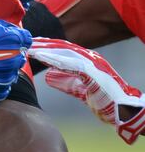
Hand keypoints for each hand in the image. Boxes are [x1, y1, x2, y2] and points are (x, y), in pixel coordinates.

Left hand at [29, 37, 144, 144]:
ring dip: (47, 51)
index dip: (47, 47)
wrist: (123, 109)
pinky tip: (44, 59)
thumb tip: (47, 76)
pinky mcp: (93, 72)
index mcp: (87, 61)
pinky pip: (71, 64)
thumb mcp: (78, 89)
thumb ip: (64, 81)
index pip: (63, 50)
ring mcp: (92, 64)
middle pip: (63, 48)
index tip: (32, 44)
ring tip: (32, 49)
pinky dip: (57, 61)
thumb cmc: (104, 100)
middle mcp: (90, 59)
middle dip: (44, 45)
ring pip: (65, 54)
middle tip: (28, 42)